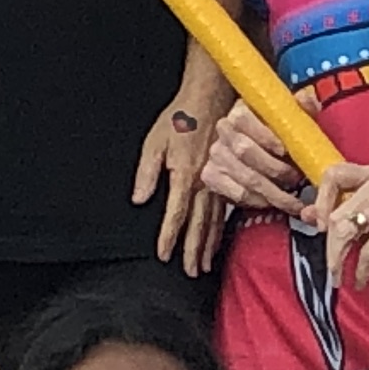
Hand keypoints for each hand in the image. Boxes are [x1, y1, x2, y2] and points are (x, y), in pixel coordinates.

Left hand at [133, 95, 225, 272]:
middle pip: (199, 225)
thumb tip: (140, 200)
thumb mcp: (154, 141)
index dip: (169, 237)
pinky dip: (222, 227)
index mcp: (185, 176)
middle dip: (194, 251)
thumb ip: (147, 173)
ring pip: (215, 221)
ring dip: (209, 244)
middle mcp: (205, 183)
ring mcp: (220, 180)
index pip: (175, 216)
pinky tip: (219, 237)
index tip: (164, 255)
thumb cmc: (181, 117)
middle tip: (191, 271)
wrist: (211, 97)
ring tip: (204, 264)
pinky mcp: (228, 175)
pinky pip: (226, 208)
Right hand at [192, 103, 308, 216]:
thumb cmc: (278, 132)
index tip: (284, 150)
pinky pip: (236, 193)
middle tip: (296, 179)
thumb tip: (307, 98)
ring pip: (243, 176)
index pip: (243, 119)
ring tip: (292, 198)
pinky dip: (258, 201)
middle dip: (274, 168)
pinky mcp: (212, 176)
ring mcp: (216, 155)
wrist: (258, 151)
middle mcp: (223, 131)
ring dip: (272, 190)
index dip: (264, 135)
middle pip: (244, 151)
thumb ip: (299, 108)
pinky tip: (273, 203)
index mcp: (240, 111)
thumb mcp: (290, 118)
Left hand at [310, 160, 368, 288]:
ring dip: (339, 260)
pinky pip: (367, 249)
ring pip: (347, 230)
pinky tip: (361, 279)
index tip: (319, 225)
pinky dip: (361, 270)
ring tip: (340, 277)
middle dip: (330, 246)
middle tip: (332, 267)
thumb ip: (344, 212)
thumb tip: (306, 214)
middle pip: (337, 212)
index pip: (333, 174)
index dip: (320, 200)